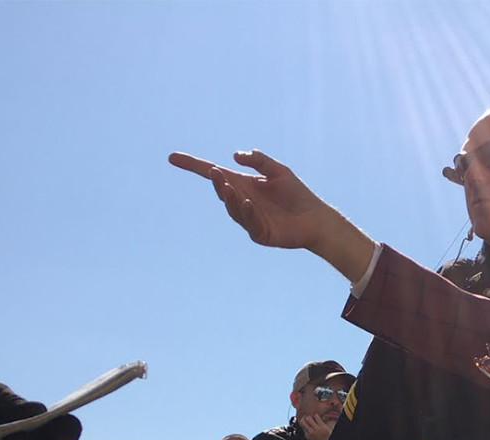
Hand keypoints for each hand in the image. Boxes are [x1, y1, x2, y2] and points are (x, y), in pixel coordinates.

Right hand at [168, 150, 374, 281]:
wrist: (317, 218)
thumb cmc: (298, 195)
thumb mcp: (279, 171)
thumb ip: (260, 161)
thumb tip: (234, 156)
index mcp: (244, 185)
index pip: (214, 174)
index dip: (193, 166)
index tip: (173, 158)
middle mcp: (242, 201)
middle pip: (222, 191)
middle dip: (217, 182)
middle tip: (214, 172)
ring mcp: (249, 219)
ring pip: (233, 208)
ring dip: (229, 197)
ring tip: (227, 185)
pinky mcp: (259, 233)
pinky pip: (248, 223)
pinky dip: (246, 212)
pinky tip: (247, 202)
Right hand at [299, 415, 332, 439]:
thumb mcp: (311, 438)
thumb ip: (307, 432)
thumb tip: (303, 426)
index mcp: (307, 435)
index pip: (301, 426)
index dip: (302, 421)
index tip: (303, 419)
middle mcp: (310, 431)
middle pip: (302, 421)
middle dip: (304, 418)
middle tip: (307, 417)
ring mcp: (316, 428)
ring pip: (308, 418)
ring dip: (310, 417)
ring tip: (313, 418)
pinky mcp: (322, 425)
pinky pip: (316, 416)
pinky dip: (316, 416)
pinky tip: (317, 418)